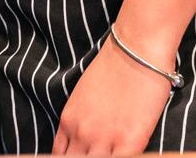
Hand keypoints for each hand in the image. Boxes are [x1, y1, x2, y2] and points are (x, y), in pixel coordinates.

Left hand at [51, 35, 173, 154]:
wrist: (136, 49)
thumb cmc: (113, 66)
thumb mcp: (83, 95)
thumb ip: (80, 119)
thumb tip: (84, 138)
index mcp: (69, 121)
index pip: (59, 156)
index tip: (81, 154)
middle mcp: (82, 133)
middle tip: (96, 153)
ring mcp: (105, 140)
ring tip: (111, 152)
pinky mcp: (131, 142)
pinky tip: (126, 153)